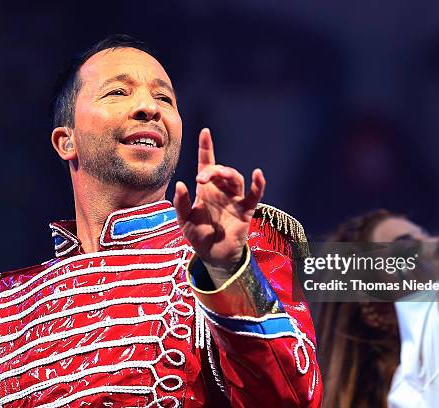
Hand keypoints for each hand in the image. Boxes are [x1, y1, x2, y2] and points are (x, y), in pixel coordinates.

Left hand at [173, 128, 265, 276]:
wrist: (212, 256)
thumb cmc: (198, 235)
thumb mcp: (184, 220)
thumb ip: (181, 203)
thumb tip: (181, 184)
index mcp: (205, 189)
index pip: (206, 163)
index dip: (206, 147)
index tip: (205, 132)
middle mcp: (220, 190)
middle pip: (220, 170)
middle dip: (211, 169)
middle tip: (200, 179)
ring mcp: (234, 199)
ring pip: (234, 178)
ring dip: (226, 173)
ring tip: (218, 174)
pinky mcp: (245, 210)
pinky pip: (254, 195)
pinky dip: (258, 184)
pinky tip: (258, 174)